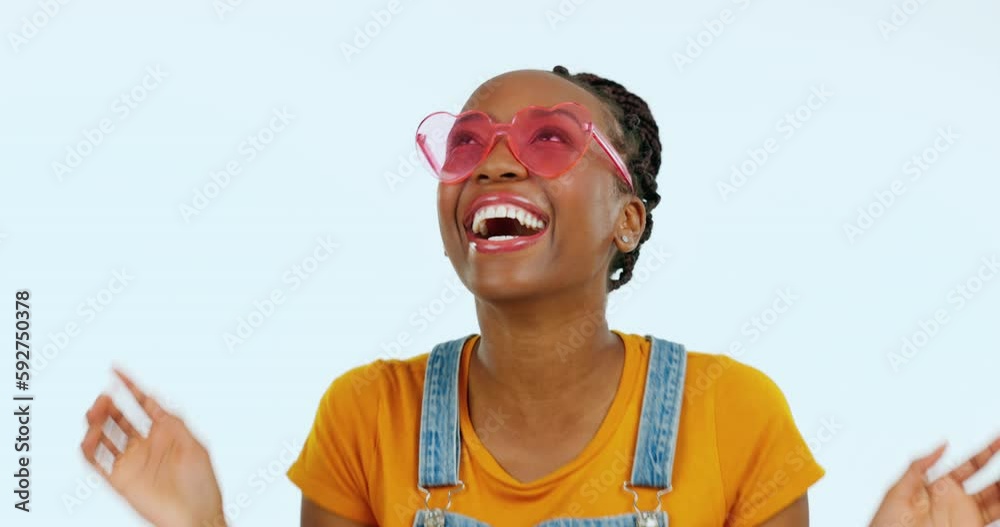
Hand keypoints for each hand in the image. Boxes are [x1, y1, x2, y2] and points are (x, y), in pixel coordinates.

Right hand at [80, 368, 226, 526]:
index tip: (115, 371)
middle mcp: (146, 444)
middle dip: (110, 404)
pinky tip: (90, 436)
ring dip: (97, 421)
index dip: (130, 385)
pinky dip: (90, 447)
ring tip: (96, 411)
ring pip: (106, 435)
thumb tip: (157, 402)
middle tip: (104, 396)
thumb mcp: (194, 446)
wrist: (196, 518)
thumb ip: (175, 423)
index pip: (143, 403)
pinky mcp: (120, 480)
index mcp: (166, 432)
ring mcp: (132, 461)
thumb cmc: (203, 486)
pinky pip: (98, 461)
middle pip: (121, 417)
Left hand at [870, 436, 999, 526]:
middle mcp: (953, 501)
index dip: (984, 452)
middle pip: (987, 482)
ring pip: (993, 500)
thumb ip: (918, 467)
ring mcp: (963, 516)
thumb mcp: (898, 491)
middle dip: (999, 469)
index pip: (967, 465)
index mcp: (937, 486)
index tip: (997, 440)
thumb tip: (942, 445)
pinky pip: (992, 517)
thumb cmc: (885, 525)